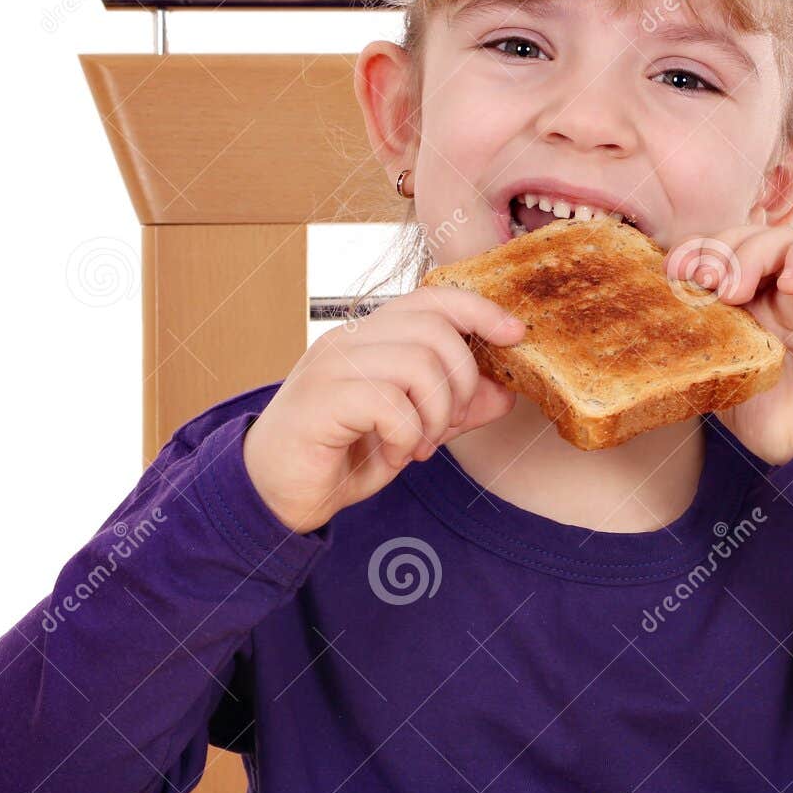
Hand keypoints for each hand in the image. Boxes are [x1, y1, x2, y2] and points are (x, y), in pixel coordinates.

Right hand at [242, 288, 525, 532]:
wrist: (276, 495)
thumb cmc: (340, 455)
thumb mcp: (413, 430)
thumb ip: (455, 408)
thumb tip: (505, 392)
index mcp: (370, 337)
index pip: (433, 298)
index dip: (480, 309)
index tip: (515, 334)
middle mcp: (349, 340)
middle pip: (435, 329)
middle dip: (461, 383)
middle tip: (447, 426)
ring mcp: (331, 366)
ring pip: (418, 364)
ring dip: (436, 415)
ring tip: (419, 444)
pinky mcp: (320, 399)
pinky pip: (390, 402)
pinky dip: (407, 435)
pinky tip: (395, 454)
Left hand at [665, 225, 792, 467]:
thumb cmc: (781, 425)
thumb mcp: (722, 385)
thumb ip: (699, 351)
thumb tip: (657, 325)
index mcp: (748, 309)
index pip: (719, 255)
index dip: (695, 251)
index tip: (673, 270)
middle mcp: (779, 293)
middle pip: (745, 238)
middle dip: (718, 249)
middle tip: (702, 280)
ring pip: (781, 238)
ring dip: (751, 253)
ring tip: (735, 292)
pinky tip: (787, 284)